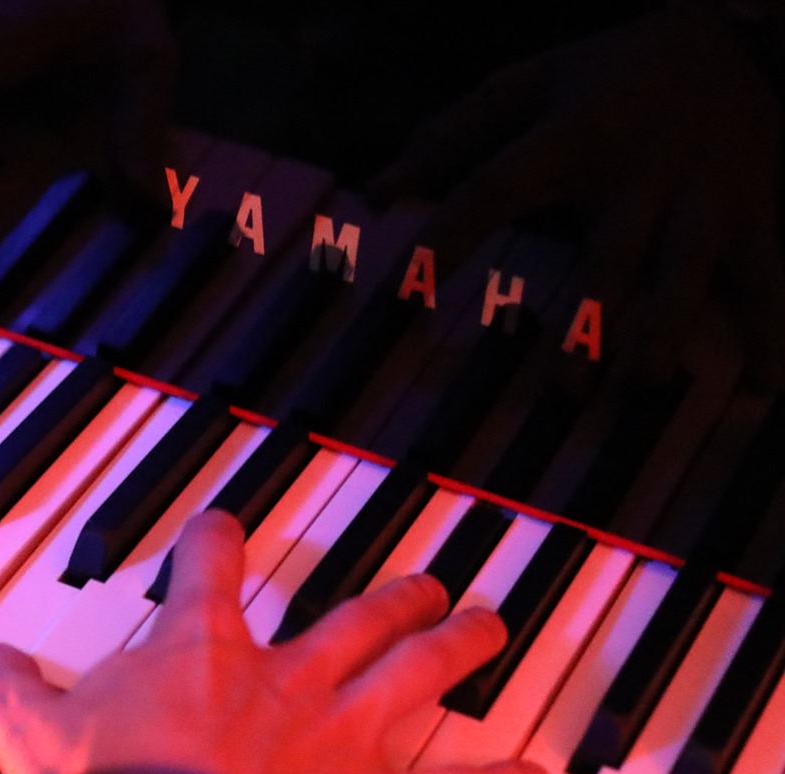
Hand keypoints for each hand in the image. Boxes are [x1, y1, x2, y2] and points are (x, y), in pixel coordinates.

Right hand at [0, 512, 548, 773]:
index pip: (210, 566)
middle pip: (353, 618)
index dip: (213, 540)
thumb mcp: (24, 730)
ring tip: (487, 624)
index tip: (216, 531)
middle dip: (391, 596)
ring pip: (414, 676)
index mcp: (200, 649)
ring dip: (457, 646)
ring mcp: (338, 738)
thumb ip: (6, 688)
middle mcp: (285, 678)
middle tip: (421, 583)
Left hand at [371, 9, 784, 386]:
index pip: (497, 187)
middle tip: (562, 386)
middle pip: (610, 250)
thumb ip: (452, 137)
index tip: (403, 290)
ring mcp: (704, 195)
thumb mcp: (530, 85)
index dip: (449, 235)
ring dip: (668, 325)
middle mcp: (640, 172)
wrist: (741, 35)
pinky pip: (766, 272)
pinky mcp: (756, 211)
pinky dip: (772, 324)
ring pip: (687, 267)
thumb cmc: (613, 77)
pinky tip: (767, 381)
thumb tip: (379, 192)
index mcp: (572, 136)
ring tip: (648, 379)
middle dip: (589, 317)